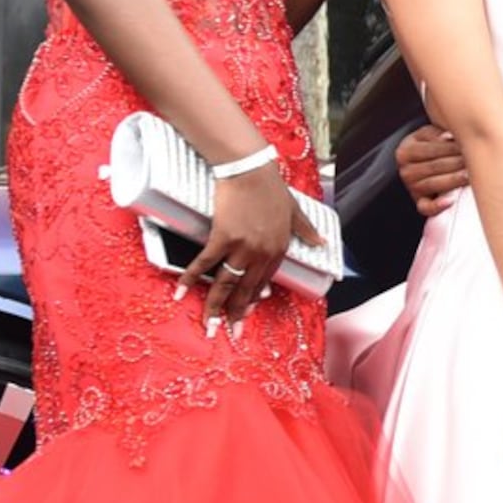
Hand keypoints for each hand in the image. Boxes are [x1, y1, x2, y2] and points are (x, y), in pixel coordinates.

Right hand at [181, 168, 297, 331]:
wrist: (250, 169)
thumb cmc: (270, 186)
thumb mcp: (295, 210)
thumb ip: (306, 230)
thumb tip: (321, 243)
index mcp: (278, 248)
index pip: (264, 281)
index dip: (253, 298)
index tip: (245, 313)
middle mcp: (261, 253)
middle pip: (246, 289)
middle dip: (236, 314)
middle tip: (228, 333)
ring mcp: (242, 247)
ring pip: (227, 283)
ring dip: (215, 307)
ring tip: (209, 325)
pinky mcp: (222, 238)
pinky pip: (205, 264)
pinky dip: (191, 278)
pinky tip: (181, 291)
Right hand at [397, 122, 470, 215]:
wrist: (422, 162)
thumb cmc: (432, 145)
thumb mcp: (430, 134)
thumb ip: (438, 132)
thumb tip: (448, 136)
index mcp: (406, 151)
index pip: (431, 149)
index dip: (452, 147)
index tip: (470, 145)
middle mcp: (406, 170)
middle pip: (434, 166)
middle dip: (456, 162)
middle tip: (475, 160)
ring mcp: (412, 187)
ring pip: (433, 184)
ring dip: (454, 180)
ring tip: (470, 175)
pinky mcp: (419, 202)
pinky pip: (426, 208)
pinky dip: (437, 206)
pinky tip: (451, 201)